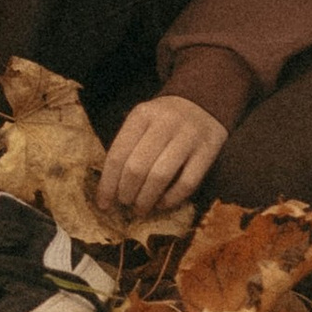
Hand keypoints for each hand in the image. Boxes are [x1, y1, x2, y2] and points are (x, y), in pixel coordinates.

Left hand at [98, 94, 226, 228]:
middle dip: (126, 193)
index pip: (117, 155)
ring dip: (146, 199)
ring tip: (140, 208)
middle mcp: (165, 123)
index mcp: (142, 115)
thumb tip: (108, 189)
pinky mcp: (208, 151)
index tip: (103, 204)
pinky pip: (187, 183)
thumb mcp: (142, 121)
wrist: (202, 103)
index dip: (107, 184)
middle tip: (124, 204)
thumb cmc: (163, 120)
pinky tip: (162, 204)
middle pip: (137, 167)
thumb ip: (126, 147)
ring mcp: (189, 136)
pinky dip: (171, 199)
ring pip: (160, 176)